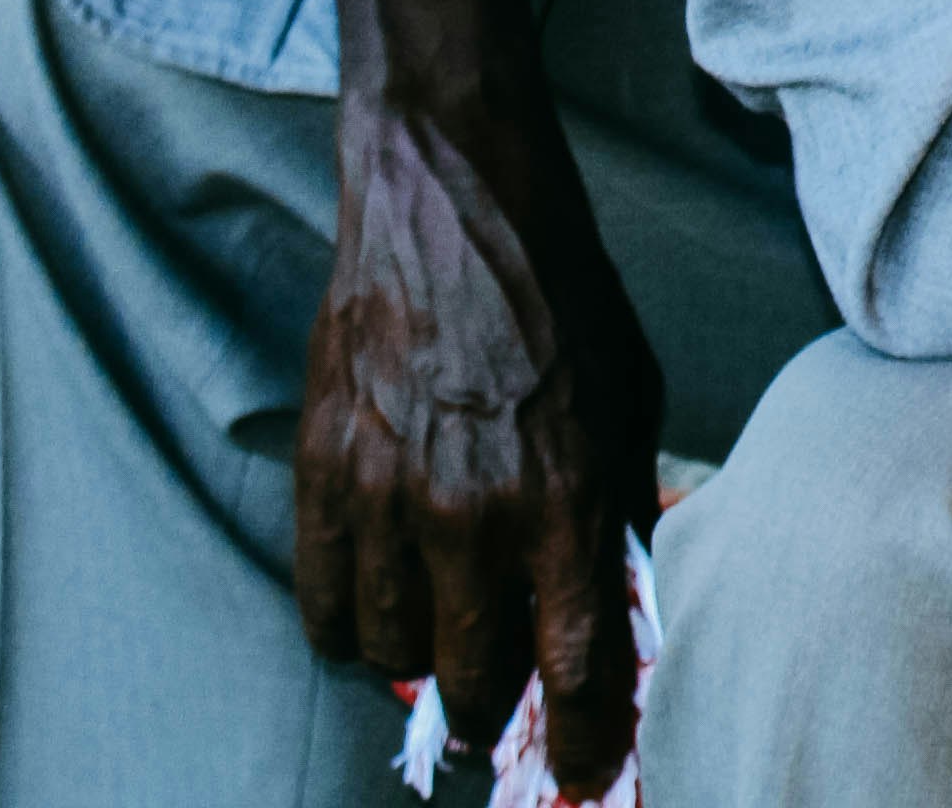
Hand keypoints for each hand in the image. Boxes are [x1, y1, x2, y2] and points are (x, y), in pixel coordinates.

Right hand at [297, 0, 662, 801]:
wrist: (453, 201)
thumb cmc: (561, 292)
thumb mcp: (630, 397)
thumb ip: (619, 502)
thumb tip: (621, 594)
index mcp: (563, 493)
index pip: (574, 666)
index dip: (579, 740)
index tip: (580, 777)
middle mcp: (471, 511)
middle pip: (473, 677)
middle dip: (496, 713)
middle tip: (505, 715)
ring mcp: (386, 496)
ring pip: (391, 654)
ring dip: (421, 670)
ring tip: (444, 651)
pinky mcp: (321, 474)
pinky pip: (323, 605)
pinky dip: (350, 633)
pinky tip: (378, 621)